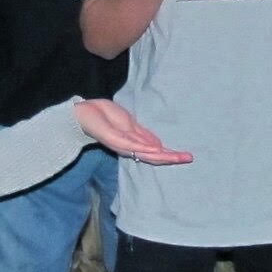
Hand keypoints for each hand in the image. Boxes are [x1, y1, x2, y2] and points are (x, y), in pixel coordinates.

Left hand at [73, 99, 193, 165]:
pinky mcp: (114, 139)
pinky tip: (157, 149)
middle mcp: (128, 148)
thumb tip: (159, 144)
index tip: (187, 156)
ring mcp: (122, 145)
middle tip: (189, 158)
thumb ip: (143, 134)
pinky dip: (145, 148)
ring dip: (163, 155)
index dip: (170, 154)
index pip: (155, 152)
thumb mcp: (129, 122)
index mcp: (133, 143)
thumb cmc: (103, 116)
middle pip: (153, 156)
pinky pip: (132, 145)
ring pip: (145, 153)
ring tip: (178, 157)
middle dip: (172, 158)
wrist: (83, 113)